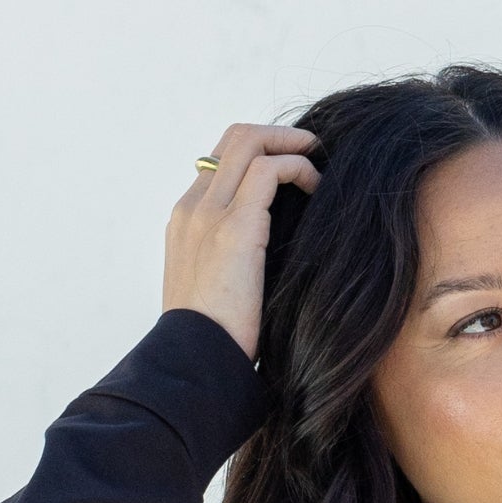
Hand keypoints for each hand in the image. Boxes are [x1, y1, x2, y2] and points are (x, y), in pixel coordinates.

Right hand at [163, 121, 319, 360]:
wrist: (193, 366)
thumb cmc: (211, 343)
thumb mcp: (214, 293)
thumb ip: (230, 262)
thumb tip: (264, 260)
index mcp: (184, 223)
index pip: (219, 164)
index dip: (258, 156)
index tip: (287, 172)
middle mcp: (192, 209)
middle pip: (233, 139)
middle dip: (277, 136)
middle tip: (309, 150)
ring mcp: (208, 214)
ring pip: (249, 142)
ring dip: (290, 144)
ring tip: (317, 161)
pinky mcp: (233, 228)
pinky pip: (269, 170)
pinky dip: (297, 168)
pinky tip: (315, 189)